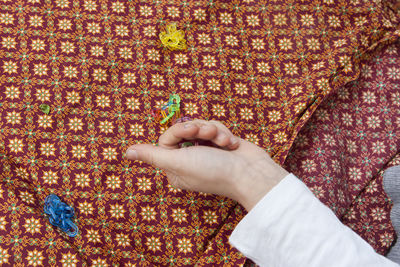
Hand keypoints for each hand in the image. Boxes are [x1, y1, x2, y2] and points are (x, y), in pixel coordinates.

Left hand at [126, 120, 288, 210]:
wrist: (251, 172)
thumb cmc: (214, 170)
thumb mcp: (178, 162)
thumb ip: (153, 155)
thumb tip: (127, 152)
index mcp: (175, 168)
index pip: (167, 139)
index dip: (178, 131)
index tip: (190, 132)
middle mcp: (188, 160)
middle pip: (183, 130)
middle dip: (198, 128)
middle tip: (207, 133)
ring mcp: (206, 152)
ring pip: (200, 126)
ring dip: (213, 130)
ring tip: (224, 141)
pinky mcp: (220, 145)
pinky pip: (214, 127)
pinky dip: (223, 133)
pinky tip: (231, 144)